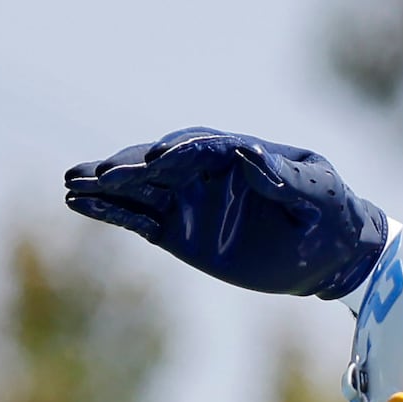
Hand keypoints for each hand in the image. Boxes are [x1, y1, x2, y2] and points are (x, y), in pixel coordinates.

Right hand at [64, 128, 389, 299]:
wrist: (332, 253)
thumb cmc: (330, 214)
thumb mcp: (319, 194)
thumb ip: (286, 177)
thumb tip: (250, 154)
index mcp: (238, 154)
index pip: (201, 147)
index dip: (179, 153)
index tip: (157, 161)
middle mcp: (205, 172)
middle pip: (159, 163)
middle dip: (129, 167)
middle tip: (97, 174)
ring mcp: (189, 200)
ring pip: (140, 188)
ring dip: (106, 186)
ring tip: (71, 186)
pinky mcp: (179, 230)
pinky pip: (138, 219)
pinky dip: (110, 212)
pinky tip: (78, 204)